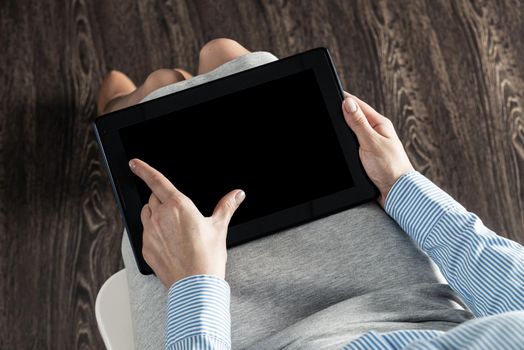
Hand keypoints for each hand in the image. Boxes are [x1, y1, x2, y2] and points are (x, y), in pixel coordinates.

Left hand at [128, 158, 245, 287]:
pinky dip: (154, 233)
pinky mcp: (146, 248)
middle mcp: (160, 216)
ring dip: (155, 214)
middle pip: (153, 198)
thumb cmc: (207, 257)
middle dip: (162, 200)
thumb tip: (237, 194)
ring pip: (146, 214)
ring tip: (173, 228)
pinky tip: (169, 243)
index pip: (156, 181)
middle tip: (178, 213)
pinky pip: (145, 233)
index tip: (135, 164)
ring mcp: (150, 233)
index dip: (143, 170)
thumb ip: (226, 207)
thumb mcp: (219, 228)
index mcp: (178, 206)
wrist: (195, 285)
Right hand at [341, 92, 413, 206]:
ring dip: (345, 128)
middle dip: (343, 113)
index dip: (345, 100)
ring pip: (353, 131)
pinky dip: (347, 141)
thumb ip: (358, 123)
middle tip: (329, 107)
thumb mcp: (371, 142)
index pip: (359, 106)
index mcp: (380, 124)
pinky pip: (354, 144)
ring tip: (333, 120)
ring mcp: (372, 144)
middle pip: (355, 117)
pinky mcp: (368, 156)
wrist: (396, 191)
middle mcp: (376, 132)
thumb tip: (348, 103)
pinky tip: (341, 142)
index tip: (333, 94)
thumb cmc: (390, 167)